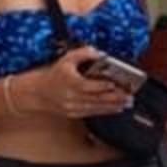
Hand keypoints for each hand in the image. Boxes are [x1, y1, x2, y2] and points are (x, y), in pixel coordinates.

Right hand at [14, 49, 132, 122]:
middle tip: (129, 96)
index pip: (89, 85)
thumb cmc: (54, 75)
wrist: (38, 92)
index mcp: (70, 82)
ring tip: (127, 103)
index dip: (103, 86)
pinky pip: (93, 113)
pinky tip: (116, 109)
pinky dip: (106, 111)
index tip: (115, 84)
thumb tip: (98, 52)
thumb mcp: (66, 59)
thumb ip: (82, 54)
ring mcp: (74, 106)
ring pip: (97, 107)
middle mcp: (72, 96)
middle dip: (115, 98)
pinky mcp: (75, 113)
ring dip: (113, 106)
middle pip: (97, 98)